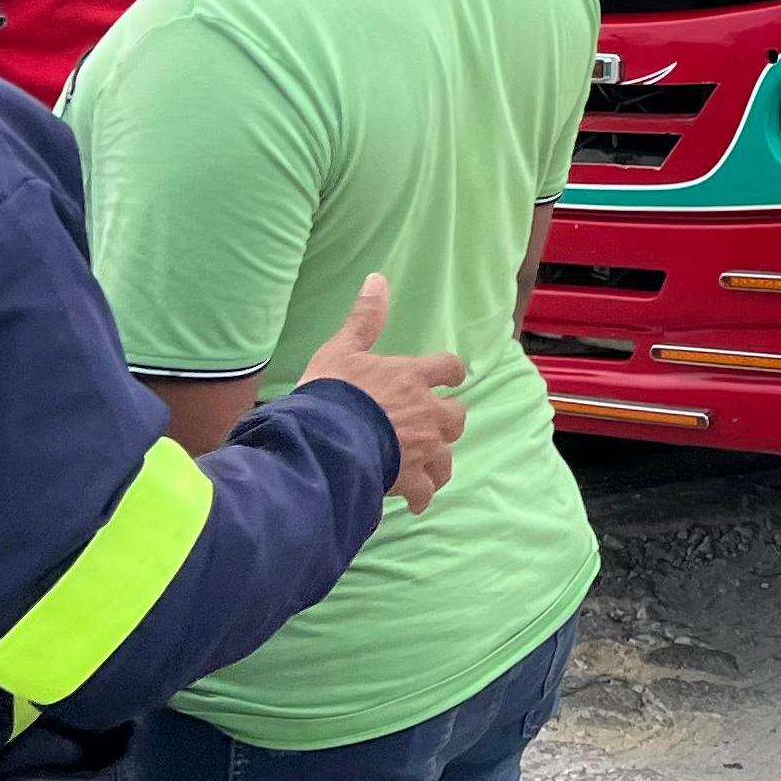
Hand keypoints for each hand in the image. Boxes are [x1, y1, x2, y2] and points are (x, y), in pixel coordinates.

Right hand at [297, 273, 467, 514]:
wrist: (324, 441)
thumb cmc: (331, 394)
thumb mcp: (341, 350)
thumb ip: (364, 319)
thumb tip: (378, 279)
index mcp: (412, 377)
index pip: (449, 369)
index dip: (450, 373)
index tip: (448, 378)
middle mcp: (426, 412)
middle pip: (456, 416)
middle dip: (447, 421)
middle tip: (432, 425)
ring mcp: (421, 447)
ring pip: (447, 457)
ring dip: (438, 461)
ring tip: (426, 466)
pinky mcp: (410, 479)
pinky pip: (426, 491)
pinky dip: (421, 495)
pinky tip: (413, 500)